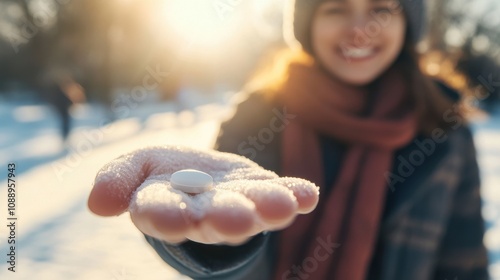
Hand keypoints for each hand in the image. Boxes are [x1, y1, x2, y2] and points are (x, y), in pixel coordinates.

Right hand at [88, 146, 318, 244]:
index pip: (160, 215)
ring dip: (266, 209)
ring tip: (282, 206)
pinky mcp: (262, 193)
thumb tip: (98, 204)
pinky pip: (280, 196)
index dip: (165, 217)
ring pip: (251, 210)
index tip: (172, 219)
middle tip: (236, 221)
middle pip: (212, 218)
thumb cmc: (166, 175)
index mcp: (166, 208)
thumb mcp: (136, 167)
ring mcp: (238, 205)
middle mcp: (204, 214)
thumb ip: (118, 181)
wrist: (200, 176)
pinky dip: (294, 196)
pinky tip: (308, 194)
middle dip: (224, 219)